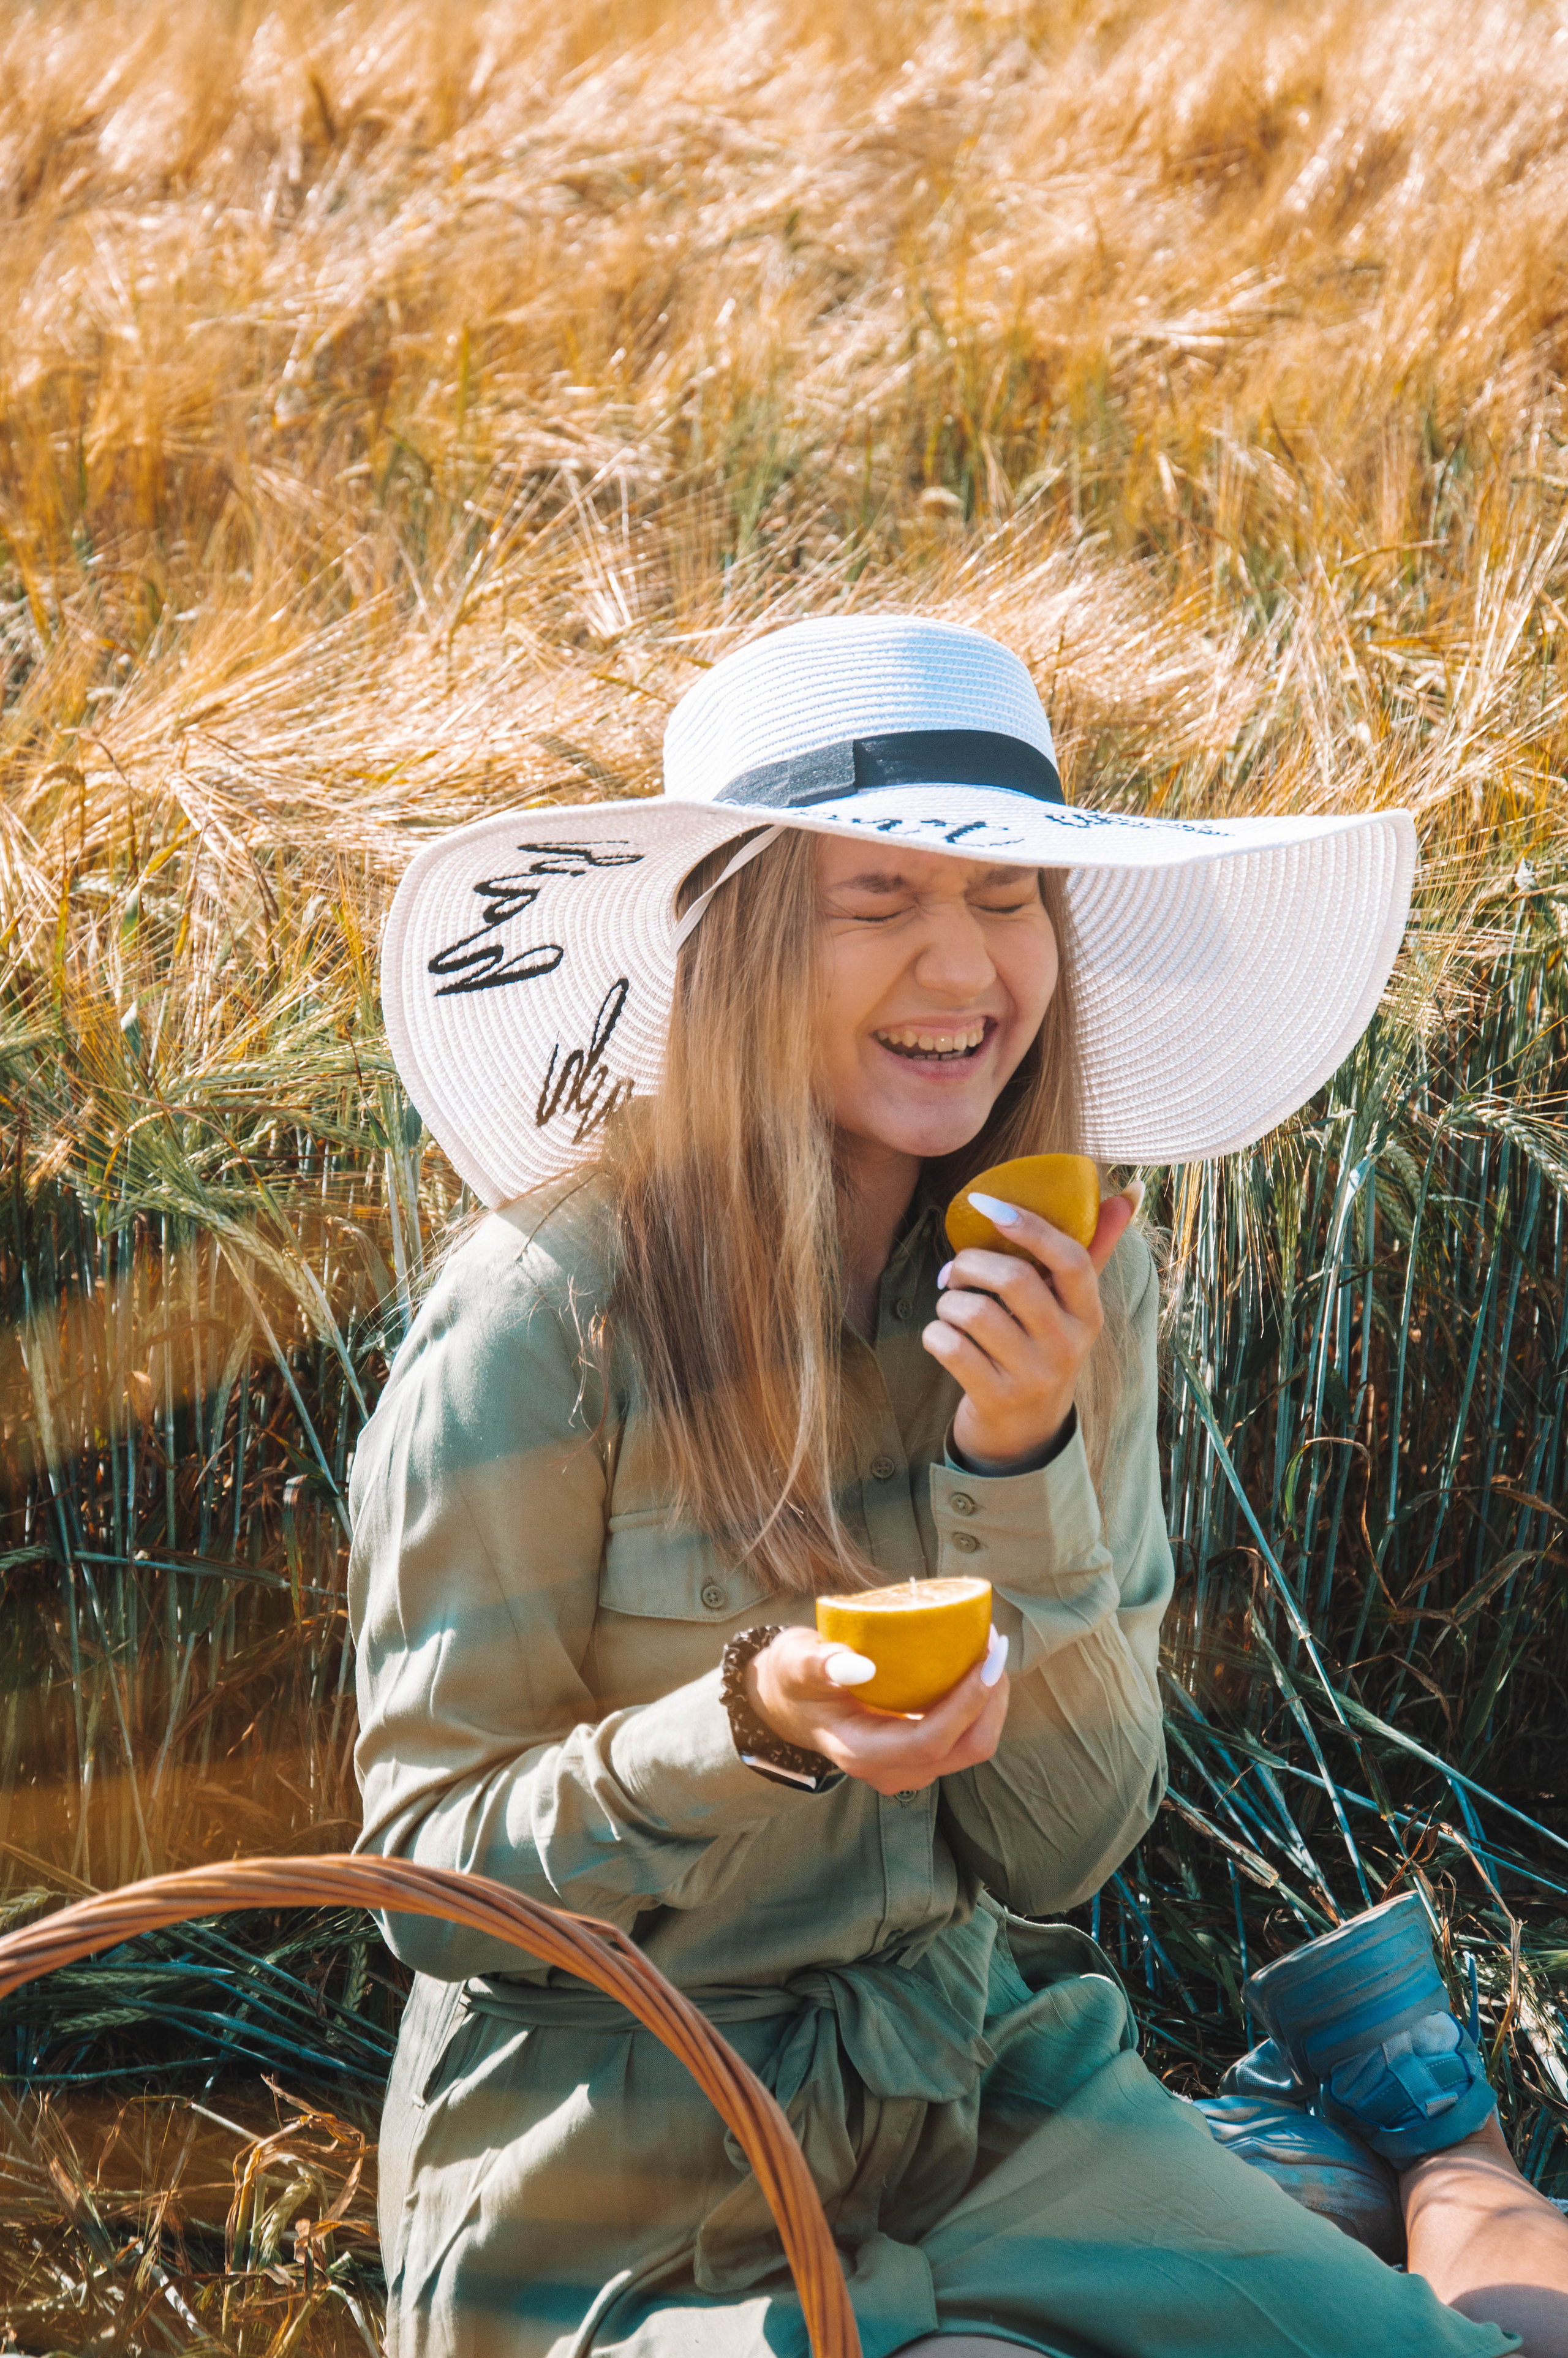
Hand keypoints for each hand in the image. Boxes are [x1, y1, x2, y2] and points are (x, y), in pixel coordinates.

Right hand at [745, 1624, 1009, 1794]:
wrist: (788, 1704)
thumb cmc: (793, 1679)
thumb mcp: (796, 1663)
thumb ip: (821, 1664)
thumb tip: (860, 1665)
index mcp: (863, 1753)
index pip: (931, 1740)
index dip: (967, 1703)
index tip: (986, 1657)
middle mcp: (892, 1771)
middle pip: (965, 1749)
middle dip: (991, 1701)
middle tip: (994, 1645)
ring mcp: (908, 1768)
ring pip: (971, 1746)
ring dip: (990, 1702)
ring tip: (990, 1649)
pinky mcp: (919, 1754)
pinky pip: (962, 1736)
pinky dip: (977, 1704)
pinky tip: (975, 1666)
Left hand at [921, 1186, 1138, 1470]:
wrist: (1025, 1432)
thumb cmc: (1042, 1348)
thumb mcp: (1072, 1306)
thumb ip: (1093, 1249)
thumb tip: (1130, 1192)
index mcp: (1089, 1314)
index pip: (1071, 1259)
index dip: (1029, 1225)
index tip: (988, 1205)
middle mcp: (1068, 1345)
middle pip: (1013, 1280)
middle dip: (970, 1263)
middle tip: (955, 1271)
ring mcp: (1033, 1376)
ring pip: (974, 1312)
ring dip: (948, 1302)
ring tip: (950, 1308)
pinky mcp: (996, 1398)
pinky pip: (950, 1347)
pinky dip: (934, 1333)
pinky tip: (942, 1336)